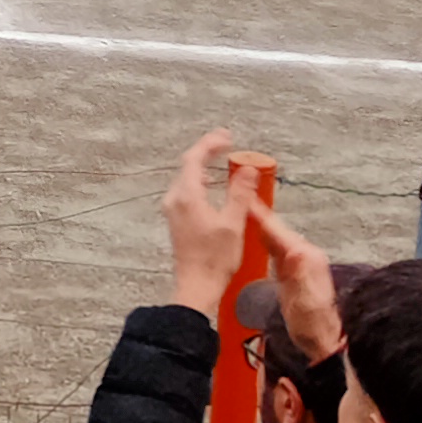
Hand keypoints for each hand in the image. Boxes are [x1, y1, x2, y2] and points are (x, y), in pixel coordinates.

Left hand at [157, 129, 246, 311]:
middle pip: (187, 166)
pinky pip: (186, 191)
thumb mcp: (233, 223)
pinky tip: (210, 184)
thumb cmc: (215, 258)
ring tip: (220, 157)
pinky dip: (200, 181)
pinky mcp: (177, 220)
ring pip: (186, 179)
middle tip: (226, 141)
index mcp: (187, 196)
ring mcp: (173, 210)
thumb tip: (248, 168)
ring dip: (202, 166)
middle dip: (206, 151)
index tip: (227, 137)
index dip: (209, 144)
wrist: (196, 285)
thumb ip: (240, 194)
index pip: (194, 159)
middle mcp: (175, 200)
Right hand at [245, 198, 341, 358]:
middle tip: (239, 196)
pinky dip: (264, 236)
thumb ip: (300, 275)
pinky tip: (255, 232)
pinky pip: (276, 247)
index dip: (260, 215)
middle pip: (278, 229)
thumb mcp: (305, 302)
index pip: (279, 231)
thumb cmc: (312, 325)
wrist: (322, 341)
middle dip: (259, 213)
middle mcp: (305, 255)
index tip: (244, 199)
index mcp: (306, 258)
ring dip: (260, 222)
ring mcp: (301, 262)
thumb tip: (293, 249)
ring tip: (242, 208)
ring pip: (277, 236)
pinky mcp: (294, 270)